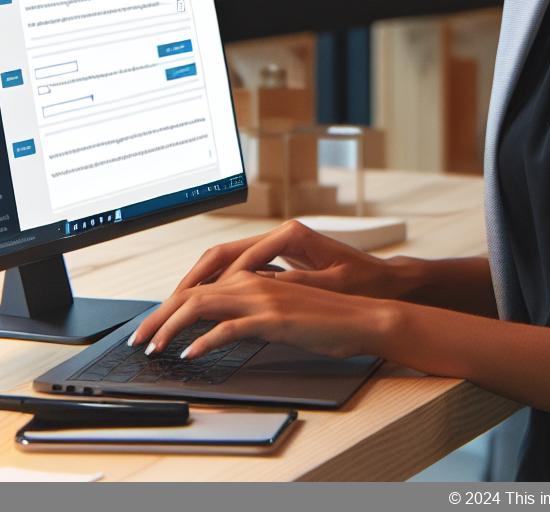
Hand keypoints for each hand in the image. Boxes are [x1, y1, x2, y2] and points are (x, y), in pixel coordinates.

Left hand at [127, 271, 394, 360]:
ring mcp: (265, 298)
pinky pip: (230, 328)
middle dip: (160, 315)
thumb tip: (222, 318)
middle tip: (140, 339)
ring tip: (153, 347)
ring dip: (171, 326)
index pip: (203, 282)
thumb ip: (255, 304)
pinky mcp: (275, 319)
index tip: (154, 325)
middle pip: (194, 291)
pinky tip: (190, 354)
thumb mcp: (285, 306)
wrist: (364, 315)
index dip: (172, 302)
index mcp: (258, 275)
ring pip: (203, 304)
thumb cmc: (329, 314)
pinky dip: (204, 341)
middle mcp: (256, 280)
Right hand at [170, 219, 399, 298]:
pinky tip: (200, 308)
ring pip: (223, 264)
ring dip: (196, 288)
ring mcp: (276, 247)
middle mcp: (279, 236)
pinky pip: (237, 273)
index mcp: (289, 235)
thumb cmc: (365, 283)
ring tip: (170, 313)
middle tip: (162, 313)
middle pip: (219, 256)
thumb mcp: (329, 284)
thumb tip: (254, 287)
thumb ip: (292, 284)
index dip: (207, 286)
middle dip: (188, 285)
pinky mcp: (279, 262)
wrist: (387, 284)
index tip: (185, 309)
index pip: (235, 259)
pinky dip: (215, 289)